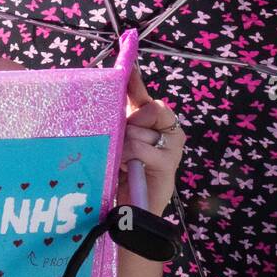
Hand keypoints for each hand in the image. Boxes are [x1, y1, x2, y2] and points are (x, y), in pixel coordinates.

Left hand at [117, 65, 185, 215]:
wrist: (130, 209)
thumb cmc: (119, 174)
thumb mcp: (113, 142)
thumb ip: (115, 120)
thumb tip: (104, 93)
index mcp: (149, 120)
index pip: (141, 95)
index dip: (134, 81)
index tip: (127, 67)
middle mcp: (166, 129)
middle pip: (150, 108)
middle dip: (131, 122)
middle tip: (122, 140)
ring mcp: (172, 145)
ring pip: (139, 130)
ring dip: (124, 146)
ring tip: (121, 161)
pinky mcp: (169, 161)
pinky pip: (141, 148)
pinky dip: (129, 157)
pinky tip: (126, 168)